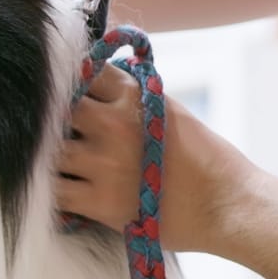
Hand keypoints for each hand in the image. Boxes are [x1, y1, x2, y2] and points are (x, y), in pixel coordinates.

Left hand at [55, 62, 256, 253]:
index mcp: (134, 96)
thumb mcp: (170, 111)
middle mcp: (114, 124)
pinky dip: (52, 191)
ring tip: (63, 166)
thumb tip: (98, 85)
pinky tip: (64, 190)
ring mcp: (103, 163)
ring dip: (52, 159)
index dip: (70, 85)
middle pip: (56, 110)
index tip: (70, 97)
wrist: (228, 205)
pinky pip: (53, 191)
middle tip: (62, 136)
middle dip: (55, 122)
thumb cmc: (205, 159)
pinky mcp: (99, 202)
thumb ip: (131, 98)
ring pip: (49, 152)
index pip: (81, 72)